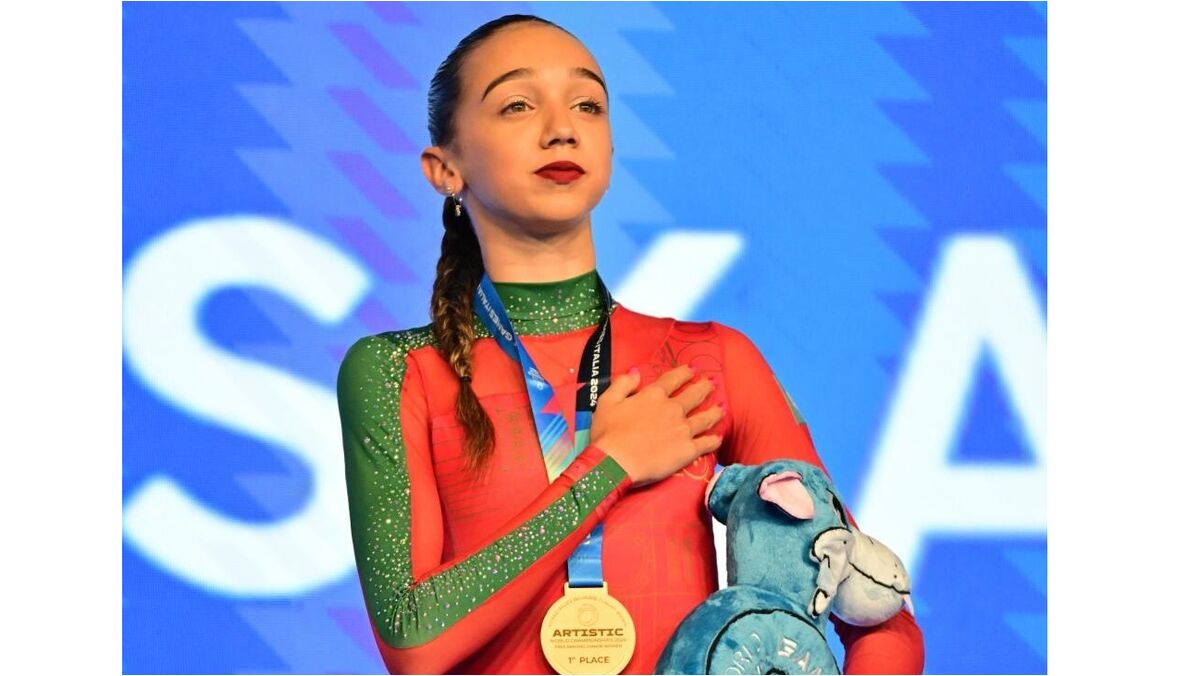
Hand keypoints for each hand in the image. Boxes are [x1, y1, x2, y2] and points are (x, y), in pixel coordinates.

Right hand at [589, 364, 723, 487]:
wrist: (616, 462)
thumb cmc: (607, 433)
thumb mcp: (607, 401)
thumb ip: (623, 383)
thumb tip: (636, 372)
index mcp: (653, 395)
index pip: (673, 379)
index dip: (684, 372)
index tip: (693, 369)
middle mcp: (673, 409)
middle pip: (694, 394)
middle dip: (705, 387)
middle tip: (712, 383)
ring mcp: (683, 429)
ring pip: (706, 418)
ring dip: (715, 411)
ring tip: (722, 407)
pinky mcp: (688, 450)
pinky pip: (707, 444)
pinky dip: (714, 440)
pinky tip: (718, 437)